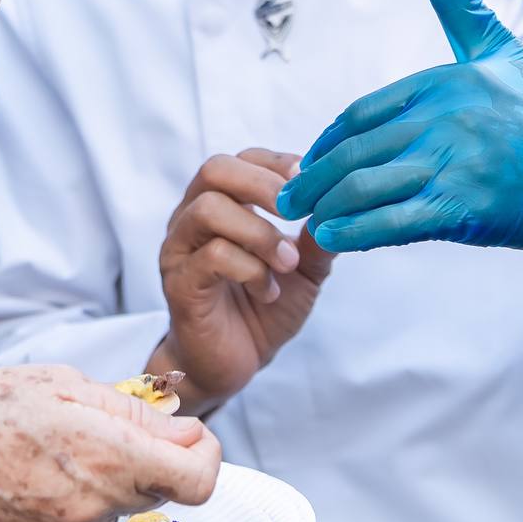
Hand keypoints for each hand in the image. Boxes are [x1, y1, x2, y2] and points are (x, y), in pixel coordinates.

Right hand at [0, 364, 220, 521]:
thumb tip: (187, 429)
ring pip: (117, 507)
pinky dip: (70, 506)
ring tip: (48, 454)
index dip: (204, 454)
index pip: (199, 479)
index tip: (187, 437)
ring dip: (102, 481)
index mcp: (108, 456)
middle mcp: (95, 506)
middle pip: (158, 489)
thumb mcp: (63, 384)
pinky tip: (31, 483)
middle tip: (94, 430)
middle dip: (144, 459)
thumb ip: (135, 413)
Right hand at [156, 149, 335, 405]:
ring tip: (287, 262)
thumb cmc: (264, 308)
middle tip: (296, 211)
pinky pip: (212, 257)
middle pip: (215, 169)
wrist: (233, 363)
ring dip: (261, 234)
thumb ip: (318, 236)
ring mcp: (180, 249)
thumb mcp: (304, 269)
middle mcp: (192, 218)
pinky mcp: (179, 284)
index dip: (278, 163)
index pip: (241, 159)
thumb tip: (343, 202)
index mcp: (220, 204)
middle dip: (263, 185)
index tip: (311, 183)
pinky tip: (268, 291)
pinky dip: (251, 270)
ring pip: (210, 209)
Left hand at [276, 0, 522, 255]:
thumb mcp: (501, 52)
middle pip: (356, 150)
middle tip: (288, 196)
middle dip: (314, 177)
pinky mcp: (468, 207)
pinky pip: (396, 221)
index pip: (362, 113)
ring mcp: (457, 163)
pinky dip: (358, 232)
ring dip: (327, 205)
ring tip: (305, 220)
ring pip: (368, 185)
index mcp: (446, 82)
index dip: (328, 141)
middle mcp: (446, 118)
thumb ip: (459, 3)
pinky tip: (334, 238)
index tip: (310, 161)